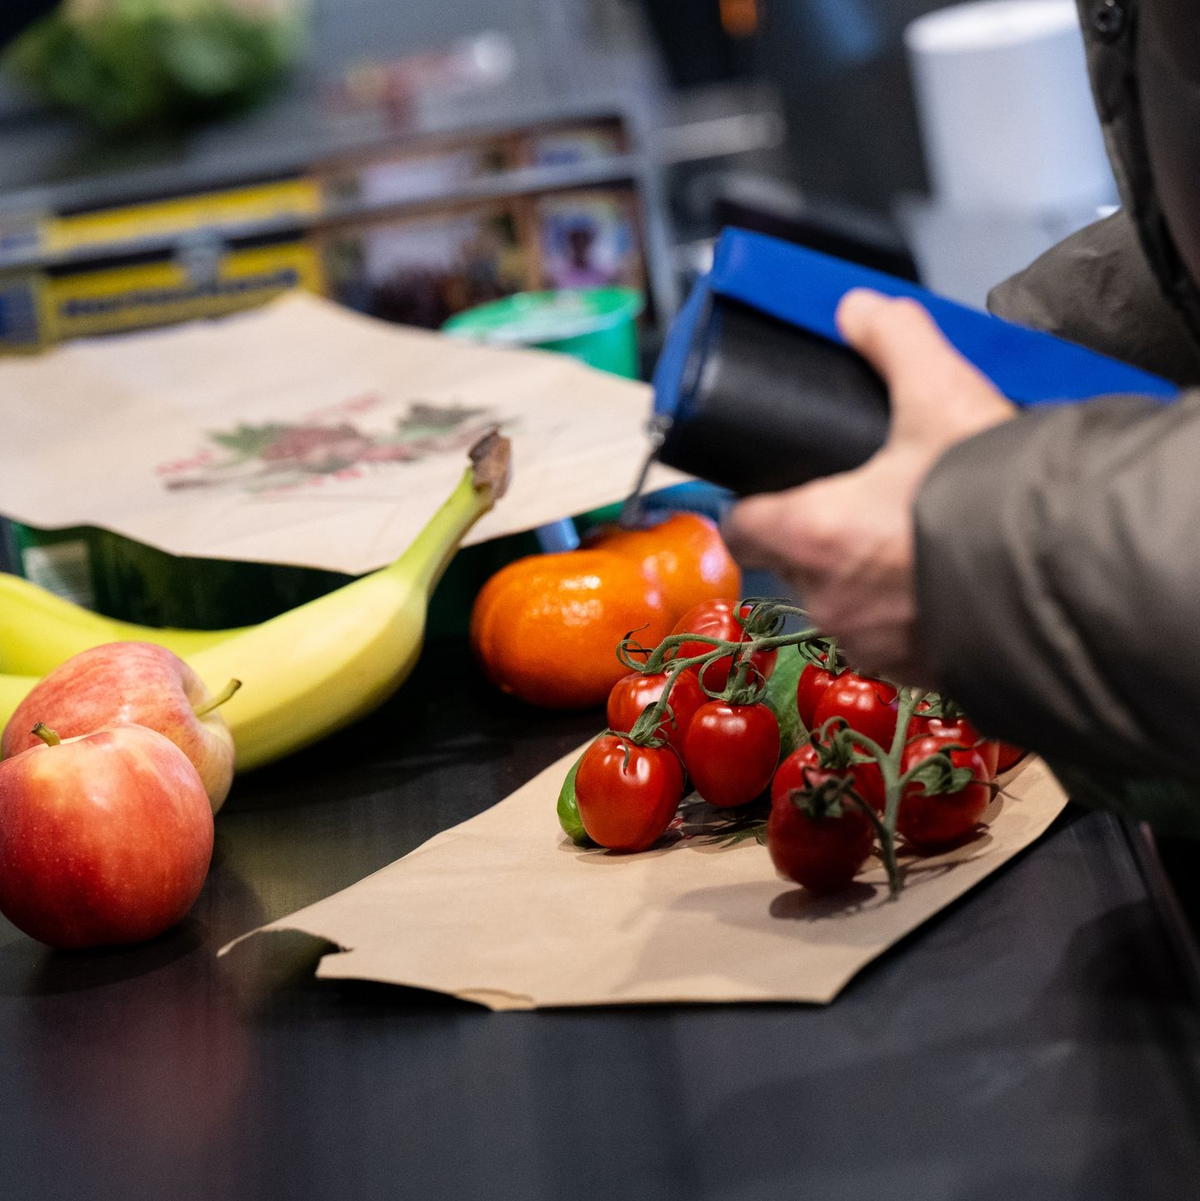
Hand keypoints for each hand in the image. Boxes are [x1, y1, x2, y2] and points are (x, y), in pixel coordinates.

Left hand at [723, 289, 1014, 683]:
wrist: (1071, 580)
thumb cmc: (992, 497)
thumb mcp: (941, 395)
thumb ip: (893, 342)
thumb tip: (860, 310)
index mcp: (812, 534)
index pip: (742, 524)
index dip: (753, 503)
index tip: (772, 488)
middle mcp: (829, 597)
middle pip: (793, 562)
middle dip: (818, 535)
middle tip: (862, 502)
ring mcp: (870, 642)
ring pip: (842, 603)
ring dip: (863, 575)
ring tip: (908, 538)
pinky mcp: (913, 671)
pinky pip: (889, 640)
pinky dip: (904, 612)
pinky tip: (941, 580)